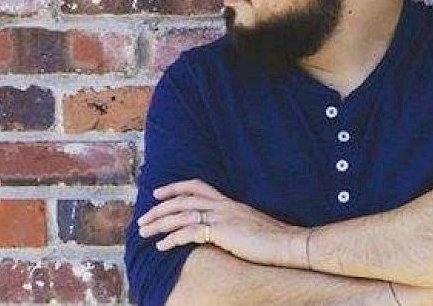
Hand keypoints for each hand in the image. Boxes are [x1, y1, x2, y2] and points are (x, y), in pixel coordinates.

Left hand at [137, 178, 307, 267]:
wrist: (288, 244)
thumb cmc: (272, 239)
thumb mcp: (249, 225)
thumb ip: (232, 223)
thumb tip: (218, 230)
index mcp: (228, 202)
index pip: (197, 186)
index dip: (176, 187)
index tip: (159, 191)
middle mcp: (223, 205)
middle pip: (184, 198)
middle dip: (160, 206)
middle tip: (143, 217)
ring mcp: (222, 217)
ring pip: (182, 213)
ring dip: (160, 222)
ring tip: (145, 231)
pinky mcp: (222, 232)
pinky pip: (190, 232)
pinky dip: (173, 238)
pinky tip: (162, 246)